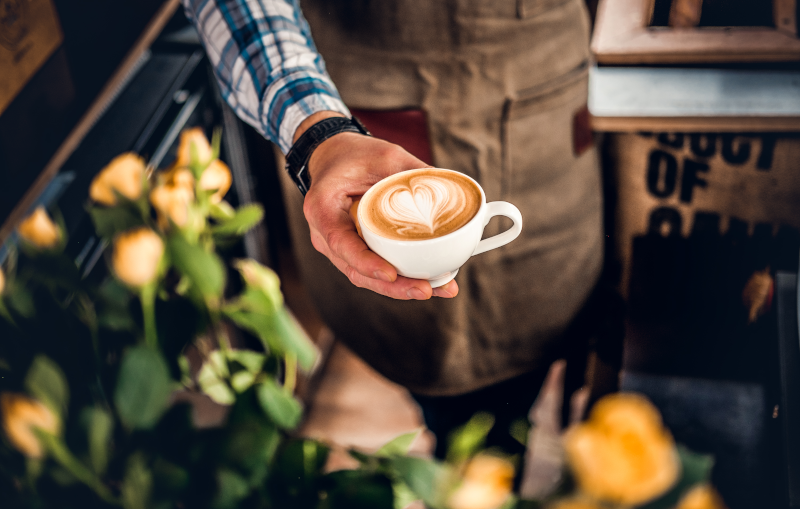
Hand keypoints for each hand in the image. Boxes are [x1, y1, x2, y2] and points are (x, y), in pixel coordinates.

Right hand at [297, 112, 458, 299]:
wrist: (335, 158)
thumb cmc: (355, 155)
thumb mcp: (385, 156)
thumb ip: (414, 172)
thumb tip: (451, 190)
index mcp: (322, 208)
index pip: (342, 244)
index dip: (366, 263)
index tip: (391, 274)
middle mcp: (324, 234)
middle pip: (356, 270)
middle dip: (392, 287)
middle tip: (426, 289)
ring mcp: (337, 247)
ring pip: (365, 277)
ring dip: (400, 288)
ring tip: (437, 288)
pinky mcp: (353, 251)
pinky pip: (372, 270)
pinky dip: (399, 279)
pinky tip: (430, 282)